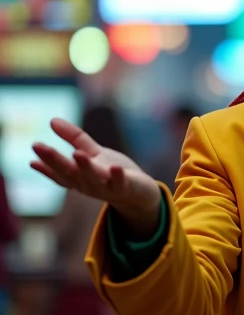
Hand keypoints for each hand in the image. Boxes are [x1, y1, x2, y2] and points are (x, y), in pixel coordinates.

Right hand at [31, 117, 161, 235]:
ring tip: (77, 153)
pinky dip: (117, 176)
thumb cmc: (112, 173)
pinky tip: (115, 167)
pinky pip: (120, 182)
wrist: (140, 194)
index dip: (45, 165)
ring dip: (85, 167)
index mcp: (79, 177)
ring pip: (93, 178)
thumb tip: (52, 120)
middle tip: (37, 146)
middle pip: (69, 173)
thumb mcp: (92, 153)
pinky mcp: (125, 187)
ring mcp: (106, 187)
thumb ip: (74, 138)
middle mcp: (88, 184)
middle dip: (54, 160)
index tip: (32, 154)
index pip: (59, 172)